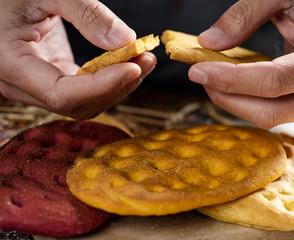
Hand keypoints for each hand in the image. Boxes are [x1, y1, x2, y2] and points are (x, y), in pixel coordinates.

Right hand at [0, 0, 155, 118]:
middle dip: (117, 86)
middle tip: (147, 60)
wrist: (3, 1)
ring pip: (85, 101)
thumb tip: (126, 41)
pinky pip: (85, 89)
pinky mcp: (52, 78)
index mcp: (10, 64)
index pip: (62, 94)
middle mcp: (21, 85)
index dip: (101, 86)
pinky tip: (128, 62)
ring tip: (144, 59)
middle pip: (78, 104)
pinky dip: (109, 78)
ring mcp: (37, 85)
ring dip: (118, 84)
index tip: (133, 68)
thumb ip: (86, 13)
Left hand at [189, 0, 293, 127]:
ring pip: (268, 118)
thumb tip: (209, 42)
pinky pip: (272, 116)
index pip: (274, 81)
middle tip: (200, 76)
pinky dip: (246, 104)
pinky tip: (233, 86)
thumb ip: (244, 15)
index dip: (232, 80)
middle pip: (269, 111)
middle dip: (228, 97)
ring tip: (214, 78)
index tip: (198, 71)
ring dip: (234, 102)